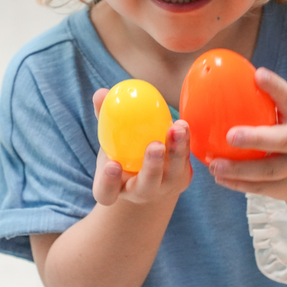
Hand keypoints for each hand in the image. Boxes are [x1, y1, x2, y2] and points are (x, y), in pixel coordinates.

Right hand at [91, 88, 192, 206]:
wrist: (147, 169)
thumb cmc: (122, 151)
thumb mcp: (109, 137)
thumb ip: (104, 118)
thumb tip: (101, 94)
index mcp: (114, 188)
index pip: (106, 192)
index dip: (108, 182)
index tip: (113, 165)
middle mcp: (139, 192)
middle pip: (145, 187)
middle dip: (152, 167)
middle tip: (155, 146)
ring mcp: (163, 188)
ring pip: (172, 175)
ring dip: (177, 151)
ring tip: (177, 128)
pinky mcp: (182, 178)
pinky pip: (185, 162)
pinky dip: (186, 143)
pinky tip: (183, 125)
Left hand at [208, 67, 286, 203]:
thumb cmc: (284, 134)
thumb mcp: (282, 116)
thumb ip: (260, 102)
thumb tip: (217, 79)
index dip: (275, 87)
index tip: (257, 75)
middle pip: (282, 141)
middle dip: (256, 138)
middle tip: (230, 135)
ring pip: (268, 170)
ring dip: (239, 169)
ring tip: (214, 165)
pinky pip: (261, 188)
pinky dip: (238, 184)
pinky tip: (219, 177)